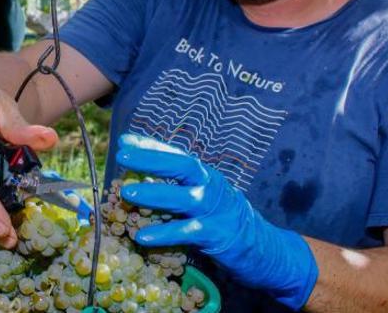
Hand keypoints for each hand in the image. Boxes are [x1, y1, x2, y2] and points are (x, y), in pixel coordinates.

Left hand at [116, 133, 318, 310]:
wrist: (265, 248)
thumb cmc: (225, 221)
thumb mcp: (204, 199)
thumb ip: (179, 189)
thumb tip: (140, 180)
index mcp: (206, 175)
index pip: (177, 154)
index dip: (151, 146)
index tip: (125, 139)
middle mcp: (211, 186)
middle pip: (182, 166)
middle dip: (152, 159)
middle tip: (122, 155)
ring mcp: (216, 210)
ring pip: (183, 198)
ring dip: (153, 194)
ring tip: (126, 193)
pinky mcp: (218, 235)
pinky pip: (187, 232)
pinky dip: (164, 233)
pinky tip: (142, 236)